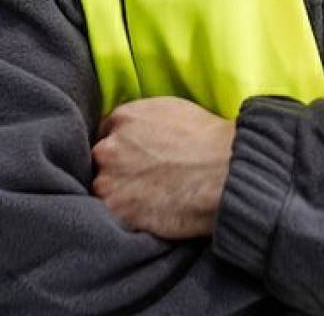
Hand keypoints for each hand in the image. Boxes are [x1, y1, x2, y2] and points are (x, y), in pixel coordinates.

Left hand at [92, 97, 234, 238]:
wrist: (223, 171)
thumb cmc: (206, 138)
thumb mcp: (169, 109)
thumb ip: (140, 120)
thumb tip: (132, 134)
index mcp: (122, 118)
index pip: (105, 133)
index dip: (120, 146)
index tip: (131, 157)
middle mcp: (108, 148)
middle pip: (100, 161)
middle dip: (115, 169)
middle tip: (139, 179)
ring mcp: (109, 183)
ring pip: (103, 190)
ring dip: (117, 194)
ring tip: (144, 199)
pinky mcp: (119, 213)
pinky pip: (112, 216)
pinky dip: (125, 216)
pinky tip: (146, 213)